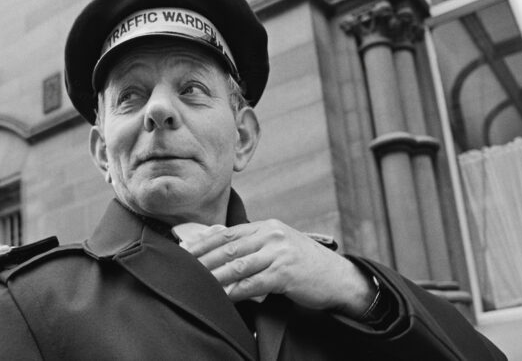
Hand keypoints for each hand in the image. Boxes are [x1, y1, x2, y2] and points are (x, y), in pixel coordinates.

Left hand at [182, 219, 375, 316]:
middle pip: (228, 248)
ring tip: (196, 284)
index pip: (227, 233)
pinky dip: (234, 290)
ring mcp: (279, 252)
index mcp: (267, 226)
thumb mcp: (279, 246)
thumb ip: (252, 244)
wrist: (338, 278)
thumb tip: (218, 246)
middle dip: (203, 260)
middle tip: (182, 270)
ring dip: (214, 276)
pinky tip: (221, 296)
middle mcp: (272, 235)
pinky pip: (252, 283)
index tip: (184, 252)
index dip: (203, 243)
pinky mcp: (285, 273)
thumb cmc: (304, 264)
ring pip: (237, 265)